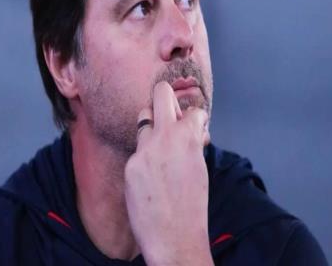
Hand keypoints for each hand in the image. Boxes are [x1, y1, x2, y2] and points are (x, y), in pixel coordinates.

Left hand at [124, 81, 212, 265]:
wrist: (174, 238)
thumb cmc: (193, 206)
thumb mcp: (200, 168)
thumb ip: (193, 144)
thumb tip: (193, 130)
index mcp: (187, 137)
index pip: (194, 110)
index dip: (196, 119)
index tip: (195, 127)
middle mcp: (163, 137)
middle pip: (160, 93)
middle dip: (167, 96)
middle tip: (170, 111)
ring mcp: (144, 149)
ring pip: (144, 119)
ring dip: (153, 127)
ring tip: (160, 147)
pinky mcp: (130, 164)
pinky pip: (137, 150)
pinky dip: (145, 157)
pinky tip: (152, 175)